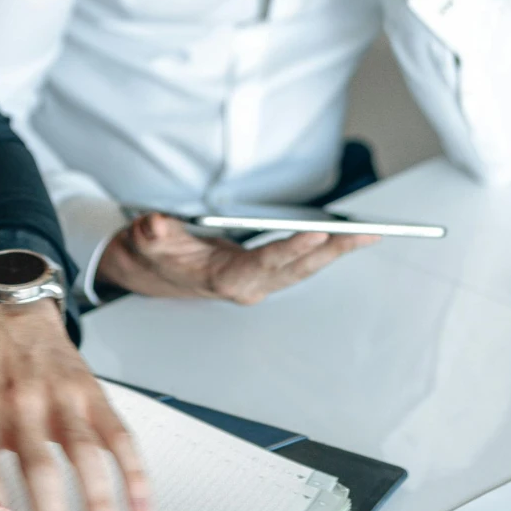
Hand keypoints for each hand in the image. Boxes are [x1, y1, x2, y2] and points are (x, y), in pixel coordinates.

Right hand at [99, 212, 376, 305]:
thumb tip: (156, 225)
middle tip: (365, 234)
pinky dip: (323, 250)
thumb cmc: (154, 256)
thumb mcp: (144, 241)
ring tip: (366, 234)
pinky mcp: (264, 274)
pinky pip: (300, 263)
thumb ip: (152, 235)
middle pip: (297, 269)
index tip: (317, 235)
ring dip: (336, 252)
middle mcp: (248, 285)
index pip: (264, 263)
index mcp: (225, 279)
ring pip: (304, 268)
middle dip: (333, 252)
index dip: (291, 249)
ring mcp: (258, 282)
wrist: (149, 272)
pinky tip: (342, 238)